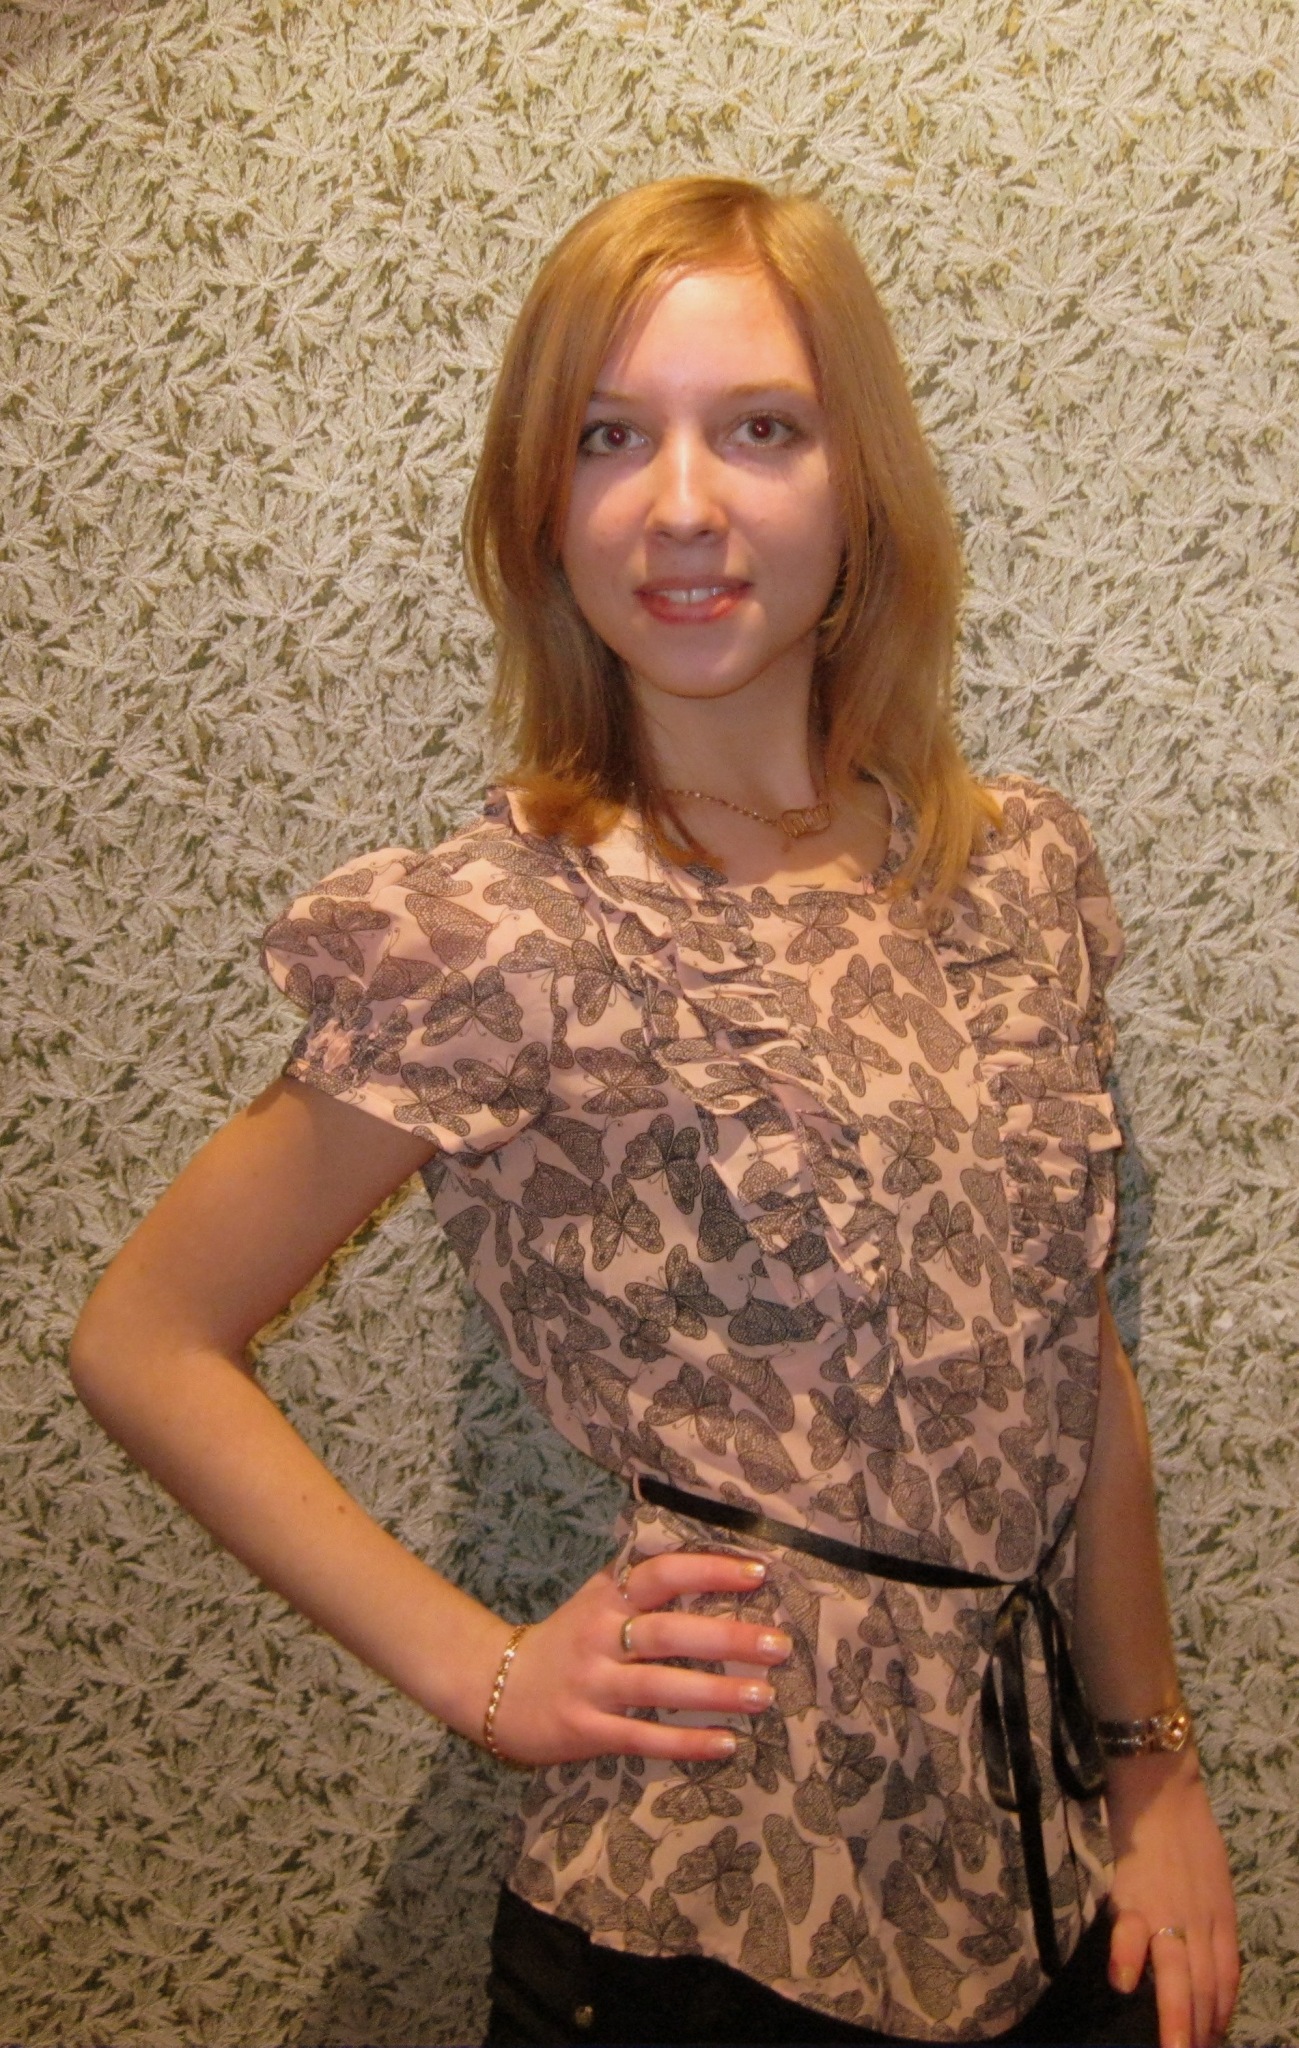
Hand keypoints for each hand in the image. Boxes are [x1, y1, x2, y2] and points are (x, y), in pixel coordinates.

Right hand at [486, 1551, 789, 1766]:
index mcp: (608, 1597)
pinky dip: (686, 1743)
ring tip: (763, 1696)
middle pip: (668, 1632)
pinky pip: (642, 1738)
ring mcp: (591, 1684)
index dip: (710, 1570)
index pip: (662, 1573)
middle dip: (726, 1638)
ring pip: (659, 1687)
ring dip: (715, 1692)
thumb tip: (718, 1564)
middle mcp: (599, 1635)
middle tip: (778, 1645)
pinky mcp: (585, 1730)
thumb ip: (644, 1586)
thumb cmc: (566, 1641)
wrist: (494, 1688)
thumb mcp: (597, 1601)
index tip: (760, 1573)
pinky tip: (726, 1744)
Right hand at [1105, 1747, 1238, 2047]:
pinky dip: (1128, 1960)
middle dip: (1201, 2031)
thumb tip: (1201, 1952)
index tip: (1212, 2038)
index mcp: (1221, 1918)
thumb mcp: (1214, 1877)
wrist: (1162, 1785)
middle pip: (1205, 1986)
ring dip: (1177, 2018)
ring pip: (1177, 1975)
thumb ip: (1209, 1917)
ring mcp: (1168, 1912)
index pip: (1226, 1977)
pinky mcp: (1132, 1894)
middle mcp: (1200, 1923)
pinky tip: (1123, 1985)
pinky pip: (1131, 1933)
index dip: (1220, 2012)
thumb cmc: (1186, 1826)